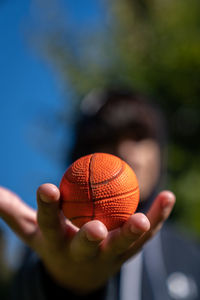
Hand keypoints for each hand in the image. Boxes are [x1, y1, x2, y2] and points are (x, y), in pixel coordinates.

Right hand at [0, 184, 174, 293]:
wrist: (79, 275)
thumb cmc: (55, 243)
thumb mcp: (32, 230)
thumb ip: (13, 210)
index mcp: (57, 242)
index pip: (49, 223)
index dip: (47, 207)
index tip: (46, 188)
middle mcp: (83, 251)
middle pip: (87, 245)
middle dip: (90, 238)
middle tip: (95, 229)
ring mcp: (110, 254)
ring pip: (123, 244)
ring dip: (136, 232)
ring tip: (145, 217)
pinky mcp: (130, 252)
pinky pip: (147, 234)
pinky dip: (159, 216)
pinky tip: (169, 197)